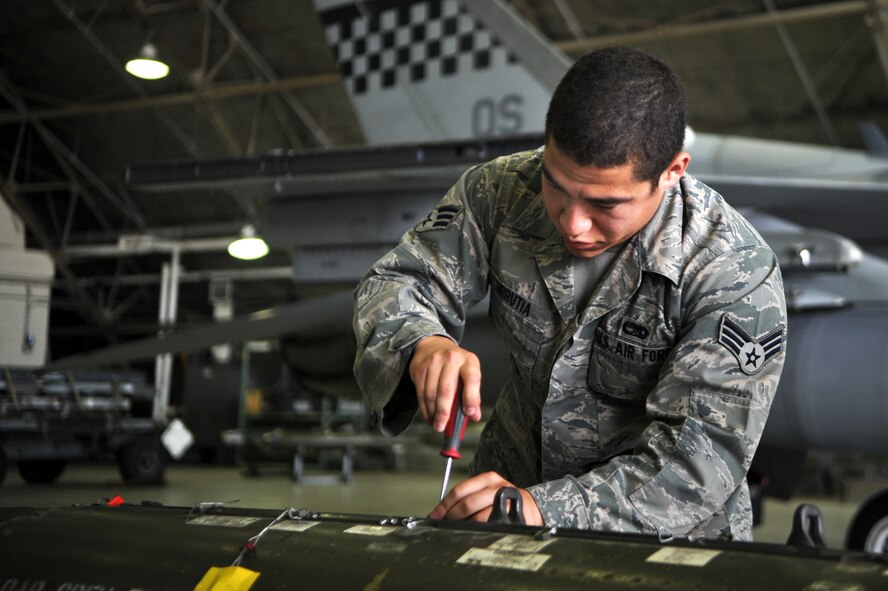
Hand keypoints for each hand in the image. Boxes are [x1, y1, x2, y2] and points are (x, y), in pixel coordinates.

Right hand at [409, 336, 481, 431]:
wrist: (434, 345)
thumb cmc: (455, 365)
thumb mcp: (468, 374)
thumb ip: (473, 394)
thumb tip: (474, 416)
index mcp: (469, 361)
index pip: (472, 379)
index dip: (471, 398)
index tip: (469, 413)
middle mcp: (451, 359)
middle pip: (446, 390)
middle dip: (444, 412)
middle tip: (442, 427)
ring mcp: (434, 362)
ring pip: (431, 393)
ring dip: (432, 413)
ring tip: (436, 424)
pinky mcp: (420, 368)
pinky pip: (421, 392)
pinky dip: (424, 408)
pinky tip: (428, 415)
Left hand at [428, 471, 543, 524]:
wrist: (530, 507)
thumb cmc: (503, 501)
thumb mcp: (485, 493)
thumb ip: (467, 499)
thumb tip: (442, 513)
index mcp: (486, 478)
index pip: (459, 491)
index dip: (444, 505)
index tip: (435, 515)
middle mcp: (496, 486)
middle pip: (467, 503)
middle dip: (452, 517)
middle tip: (447, 524)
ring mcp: (504, 501)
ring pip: (478, 516)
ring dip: (465, 525)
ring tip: (461, 528)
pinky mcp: (511, 515)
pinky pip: (490, 525)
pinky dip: (479, 530)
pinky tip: (476, 530)